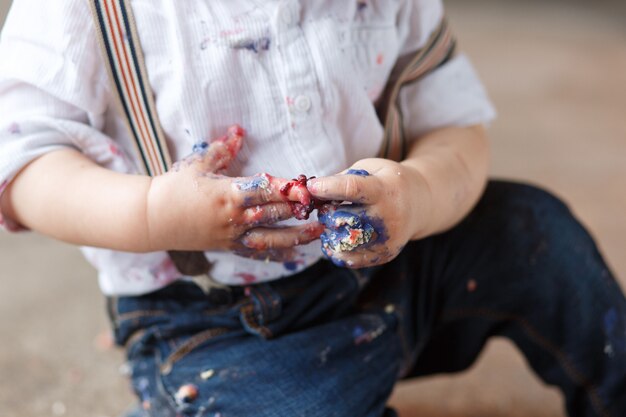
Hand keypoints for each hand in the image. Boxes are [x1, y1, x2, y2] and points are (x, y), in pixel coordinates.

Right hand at [147, 126, 322, 255]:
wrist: (152, 219)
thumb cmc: (174, 187)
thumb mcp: (198, 163)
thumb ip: (223, 149)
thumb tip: (239, 129)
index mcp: (229, 194)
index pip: (265, 190)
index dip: (288, 187)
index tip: (308, 185)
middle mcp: (235, 218)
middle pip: (274, 213)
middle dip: (300, 209)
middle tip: (325, 205)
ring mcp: (232, 236)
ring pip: (271, 238)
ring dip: (297, 235)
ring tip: (318, 231)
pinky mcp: (228, 247)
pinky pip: (256, 253)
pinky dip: (277, 255)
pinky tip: (295, 255)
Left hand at [307, 158, 431, 267]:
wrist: (419, 204)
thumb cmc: (386, 181)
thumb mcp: (369, 168)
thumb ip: (341, 178)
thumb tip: (311, 190)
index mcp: (383, 189)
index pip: (351, 188)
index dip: (327, 188)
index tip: (310, 187)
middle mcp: (387, 216)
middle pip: (343, 218)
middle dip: (326, 213)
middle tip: (324, 208)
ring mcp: (387, 238)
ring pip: (344, 243)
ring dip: (329, 234)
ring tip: (330, 224)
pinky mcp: (385, 254)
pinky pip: (352, 259)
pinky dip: (337, 251)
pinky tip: (334, 239)